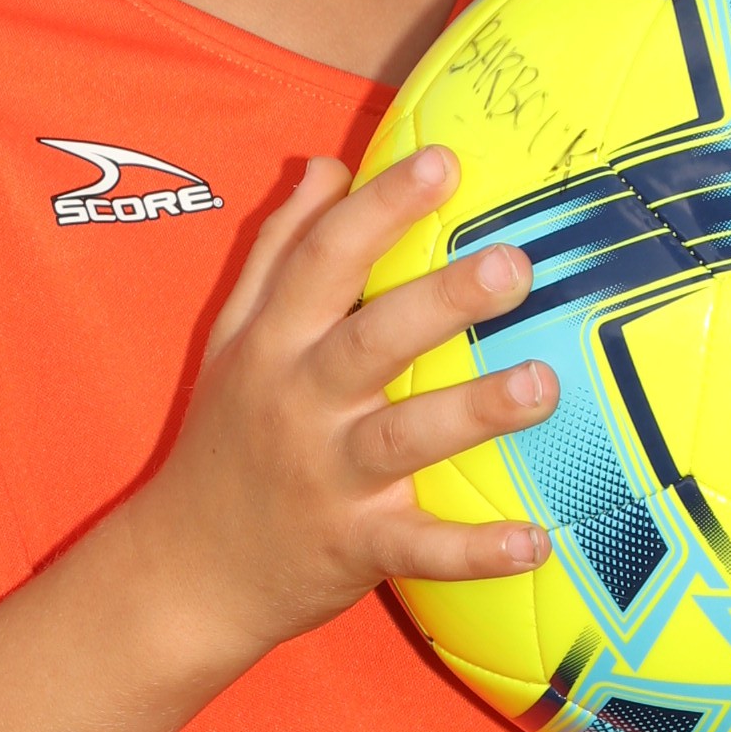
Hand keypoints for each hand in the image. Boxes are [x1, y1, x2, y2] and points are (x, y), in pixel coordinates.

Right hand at [129, 146, 552, 673]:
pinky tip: (534, 540)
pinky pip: (419, 548)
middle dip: (441, 300)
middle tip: (512, 263)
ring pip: (403, 438)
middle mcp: (298, 403)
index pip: (324, 260)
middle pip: (371, 340)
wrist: (187, 569)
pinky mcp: (354, 547)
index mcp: (273, 344)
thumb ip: (277, 251)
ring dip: (473, 412)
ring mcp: (327, 478)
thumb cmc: (226, 439)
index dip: (381, 207)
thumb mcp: (231, 338)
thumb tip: (326, 168)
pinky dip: (475, 551)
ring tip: (543, 384)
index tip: (442, 162)